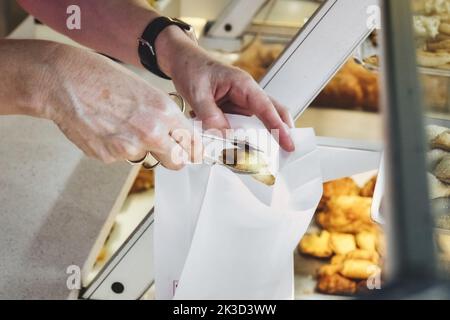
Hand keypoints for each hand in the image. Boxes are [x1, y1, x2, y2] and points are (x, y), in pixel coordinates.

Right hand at [40, 44, 201, 168]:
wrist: (65, 81)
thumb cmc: (103, 78)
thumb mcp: (146, 91)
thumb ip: (164, 115)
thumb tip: (175, 135)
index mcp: (165, 112)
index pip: (192, 143)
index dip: (190, 148)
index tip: (190, 152)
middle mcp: (152, 132)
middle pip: (177, 162)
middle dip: (171, 157)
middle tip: (163, 148)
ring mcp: (130, 147)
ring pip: (145, 158)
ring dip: (138, 148)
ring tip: (119, 125)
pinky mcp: (109, 157)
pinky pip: (120, 158)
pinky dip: (115, 148)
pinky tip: (104, 128)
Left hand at [156, 26, 294, 151]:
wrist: (181, 61)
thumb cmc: (192, 68)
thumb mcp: (198, 92)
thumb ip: (210, 115)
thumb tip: (224, 136)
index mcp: (243, 85)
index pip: (267, 107)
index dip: (279, 127)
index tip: (289, 143)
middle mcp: (246, 94)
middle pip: (272, 113)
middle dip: (281, 132)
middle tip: (286, 153)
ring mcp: (240, 103)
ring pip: (257, 122)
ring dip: (260, 139)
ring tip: (263, 157)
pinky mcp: (232, 110)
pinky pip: (241, 126)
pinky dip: (241, 138)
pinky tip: (235, 148)